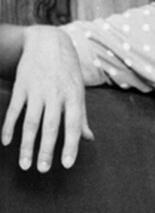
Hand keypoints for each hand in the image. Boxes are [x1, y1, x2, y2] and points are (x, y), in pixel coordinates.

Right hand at [1, 26, 92, 170]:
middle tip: (42, 170)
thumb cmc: (67, 71)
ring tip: (25, 164)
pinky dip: (9, 126)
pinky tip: (6, 142)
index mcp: (73, 97)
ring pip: (30, 122)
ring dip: (27, 145)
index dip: (71, 146)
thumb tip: (89, 138)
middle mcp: (55, 95)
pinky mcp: (21, 86)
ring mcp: (37, 90)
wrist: (48, 42)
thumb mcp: (79, 91)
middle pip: (50, 127)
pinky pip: (14, 110)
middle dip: (46, 150)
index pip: (73, 125)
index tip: (66, 165)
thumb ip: (82, 116)